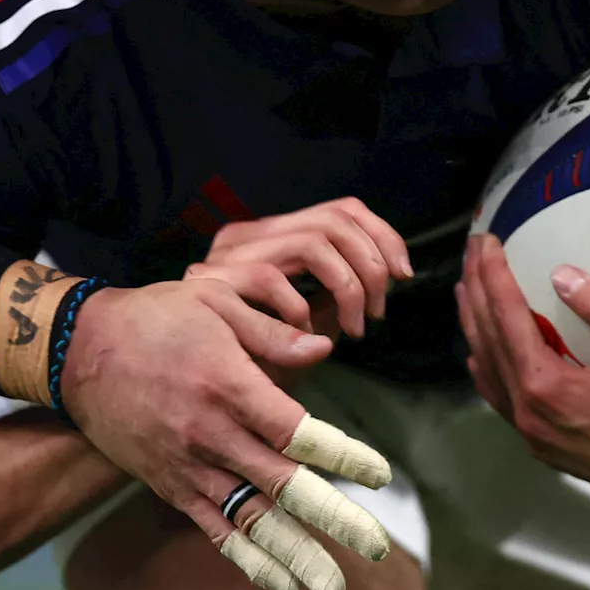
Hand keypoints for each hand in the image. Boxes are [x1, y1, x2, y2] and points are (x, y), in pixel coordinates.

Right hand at [61, 277, 392, 589]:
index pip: (293, 428)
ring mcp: (188, 464)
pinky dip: (248, 560)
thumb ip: (270, 331)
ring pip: (249, 517)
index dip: (339, 454)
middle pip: (280, 483)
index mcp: (226, 383)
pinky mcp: (170, 484)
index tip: (379, 474)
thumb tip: (325, 349)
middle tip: (376, 546)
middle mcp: (210, 432)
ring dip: (293, 554)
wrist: (80, 350)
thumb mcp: (213, 300)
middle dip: (332, 516)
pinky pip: (213, 529)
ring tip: (330, 588)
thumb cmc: (155, 316)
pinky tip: (281, 585)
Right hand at [187, 198, 412, 338]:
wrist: (186, 380)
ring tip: (354, 326)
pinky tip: (304, 336)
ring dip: (348, 286)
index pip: (340, 209)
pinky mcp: (215, 281)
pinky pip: (274, 279)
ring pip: (314, 241)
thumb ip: (332, 298)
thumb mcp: (304, 323)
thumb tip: (381, 278)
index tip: (403, 275)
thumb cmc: (249, 359)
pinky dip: (301, 309)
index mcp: (270, 238)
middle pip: (335, 218)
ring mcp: (231, 254)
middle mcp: (250, 235)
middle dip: (372, 264)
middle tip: (378, 312)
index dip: (383, 236)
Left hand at [457, 234, 589, 524]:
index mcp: (544, 386)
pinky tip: (481, 351)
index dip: (491, 274)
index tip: (483, 242)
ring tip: (467, 290)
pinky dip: (486, 366)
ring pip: (486, 369)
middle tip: (471, 254)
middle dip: (475, 291)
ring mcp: (531, 433)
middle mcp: (526, 412)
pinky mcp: (542, 446)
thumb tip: (562, 274)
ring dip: (474, 326)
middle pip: (486, 338)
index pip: (504, 316)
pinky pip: (499, 398)